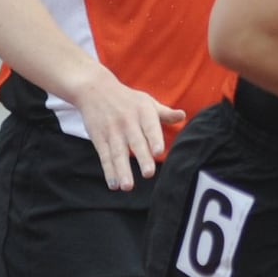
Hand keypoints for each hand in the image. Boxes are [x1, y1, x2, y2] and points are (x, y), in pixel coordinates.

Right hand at [70, 69, 186, 191]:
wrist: (95, 90)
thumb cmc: (127, 99)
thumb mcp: (146, 102)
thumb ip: (164, 113)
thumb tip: (183, 116)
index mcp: (143, 112)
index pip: (150, 126)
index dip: (154, 139)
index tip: (159, 152)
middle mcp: (127, 122)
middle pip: (135, 142)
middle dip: (142, 158)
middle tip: (148, 173)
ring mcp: (112, 131)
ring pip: (118, 153)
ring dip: (122, 170)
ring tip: (127, 186)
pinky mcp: (99, 138)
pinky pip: (104, 156)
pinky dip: (109, 171)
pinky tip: (114, 184)